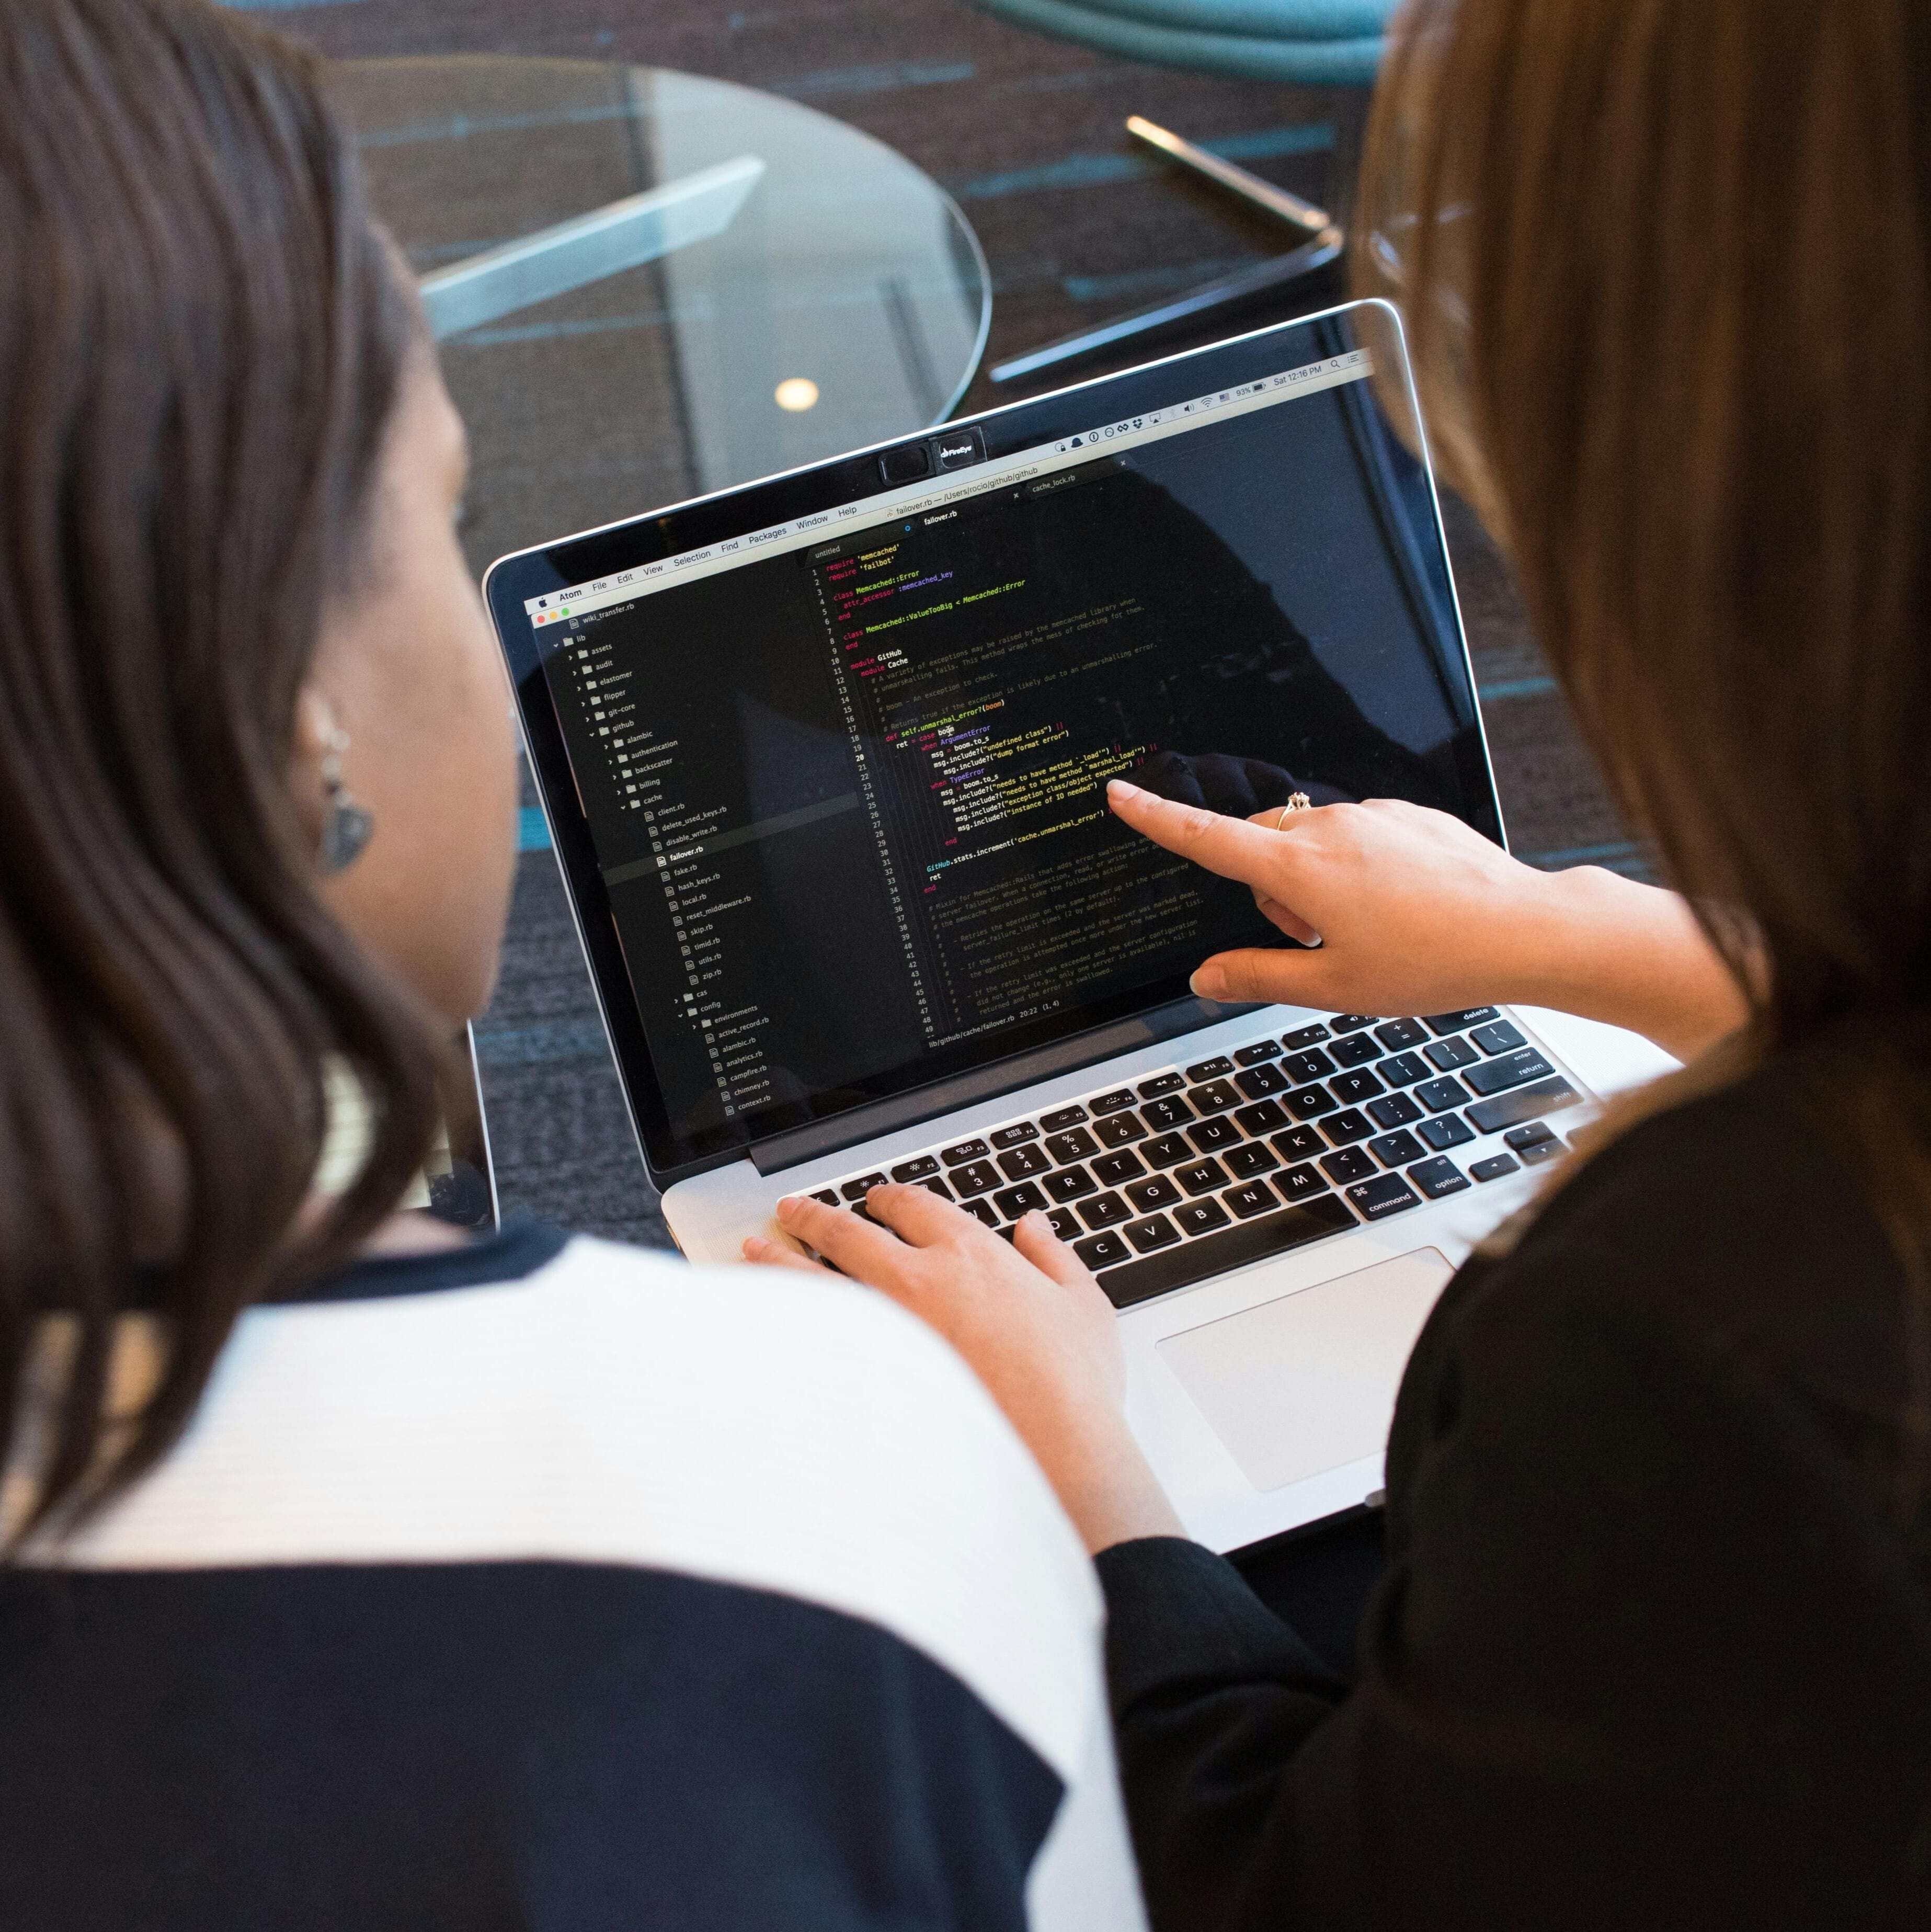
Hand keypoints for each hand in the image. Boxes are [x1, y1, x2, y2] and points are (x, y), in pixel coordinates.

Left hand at [744, 1185, 1183, 1553]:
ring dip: (780, 1259)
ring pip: (814, 1278)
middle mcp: (918, 1280)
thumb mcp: (1083, 1307)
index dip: (890, 1198)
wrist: (1052, 1453)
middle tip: (793, 1209)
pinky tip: (767, 1320)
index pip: (915, 1207)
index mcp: (971, 1254)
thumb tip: (1034, 1227)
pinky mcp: (866, 1377)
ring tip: (756, 1249)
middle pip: (849, 1231)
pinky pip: (812, 1337)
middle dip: (815, 1215)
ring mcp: (884, 1329)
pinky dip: (784, 1322)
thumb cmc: (1072, 1386)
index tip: (876, 1200)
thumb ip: (1054, 1257)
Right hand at [1106, 780, 1746, 1060]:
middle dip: (1269, 890)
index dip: (1156, 819)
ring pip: (1310, 841)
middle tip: (1316, 942)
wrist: (1524, 930)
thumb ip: (1258, 977)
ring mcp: (1372, 815)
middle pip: (1261, 846)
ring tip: (1371, 930)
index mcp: (1299, 869)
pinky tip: (1403, 907)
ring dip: (1316, 882)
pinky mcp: (1407, 814)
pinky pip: (1358, 834)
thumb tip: (1205, 978)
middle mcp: (1329, 827)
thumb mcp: (1333, 988)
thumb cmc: (1432, 961)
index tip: (1120, 794)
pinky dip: (1360, 868)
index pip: (1206, 838)